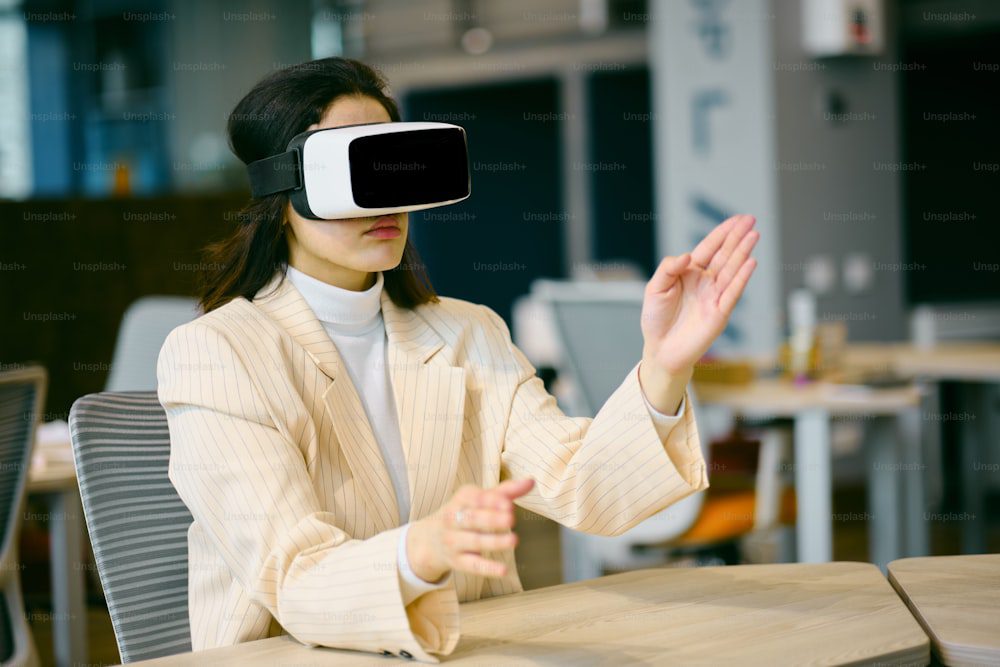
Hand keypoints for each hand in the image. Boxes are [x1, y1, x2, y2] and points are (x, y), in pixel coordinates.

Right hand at [406, 478, 534, 581]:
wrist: (429, 540)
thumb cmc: (463, 514)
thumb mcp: (479, 499)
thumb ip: (506, 491)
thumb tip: (531, 481)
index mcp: (461, 499)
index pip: (473, 498)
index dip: (490, 501)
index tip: (508, 503)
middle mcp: (453, 519)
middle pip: (471, 519)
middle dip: (491, 519)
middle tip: (511, 519)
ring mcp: (454, 542)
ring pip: (474, 542)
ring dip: (493, 542)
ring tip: (513, 540)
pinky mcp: (458, 562)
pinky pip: (473, 566)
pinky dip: (488, 568)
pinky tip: (503, 570)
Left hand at [641, 214, 758, 374]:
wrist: (660, 348)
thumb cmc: (656, 318)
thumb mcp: (655, 288)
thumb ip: (668, 268)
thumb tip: (688, 256)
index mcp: (690, 272)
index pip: (709, 247)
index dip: (722, 233)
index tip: (738, 219)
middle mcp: (706, 281)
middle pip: (725, 254)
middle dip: (738, 236)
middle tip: (752, 220)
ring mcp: (715, 296)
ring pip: (732, 270)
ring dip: (743, 252)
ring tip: (754, 235)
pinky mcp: (720, 313)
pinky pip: (733, 292)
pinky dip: (742, 278)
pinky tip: (751, 262)